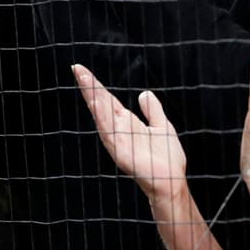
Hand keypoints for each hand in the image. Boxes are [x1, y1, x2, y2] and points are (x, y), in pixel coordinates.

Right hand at [75, 64, 188, 203]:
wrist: (172, 180)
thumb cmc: (167, 158)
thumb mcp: (162, 125)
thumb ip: (153, 110)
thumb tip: (144, 93)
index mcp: (127, 122)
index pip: (108, 100)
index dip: (96, 85)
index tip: (82, 70)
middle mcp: (119, 129)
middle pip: (101, 104)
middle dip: (90, 87)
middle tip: (77, 69)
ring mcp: (118, 140)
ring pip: (102, 116)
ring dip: (93, 99)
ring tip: (84, 81)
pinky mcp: (120, 152)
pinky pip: (109, 133)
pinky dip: (103, 119)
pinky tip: (97, 105)